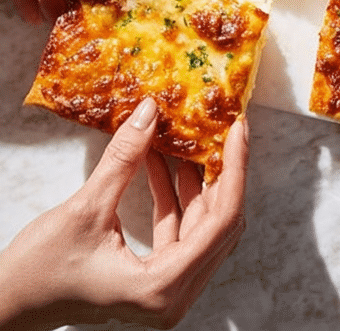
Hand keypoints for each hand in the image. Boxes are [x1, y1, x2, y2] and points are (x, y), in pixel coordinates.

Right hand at [0, 98, 247, 329]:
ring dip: (194, 182)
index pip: (222, 220)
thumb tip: (151, 111)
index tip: (239, 130)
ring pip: (200, 227)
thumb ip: (124, 159)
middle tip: (221, 128)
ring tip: (190, 137)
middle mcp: (171, 295)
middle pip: (219, 224)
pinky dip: (174, 197)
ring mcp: (163, 290)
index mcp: (162, 287)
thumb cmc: (39, 272)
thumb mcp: (85, 209)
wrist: (7, 306)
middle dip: (220, 172)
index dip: (235, 169)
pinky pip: (178, 232)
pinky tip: (162, 160)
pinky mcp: (151, 279)